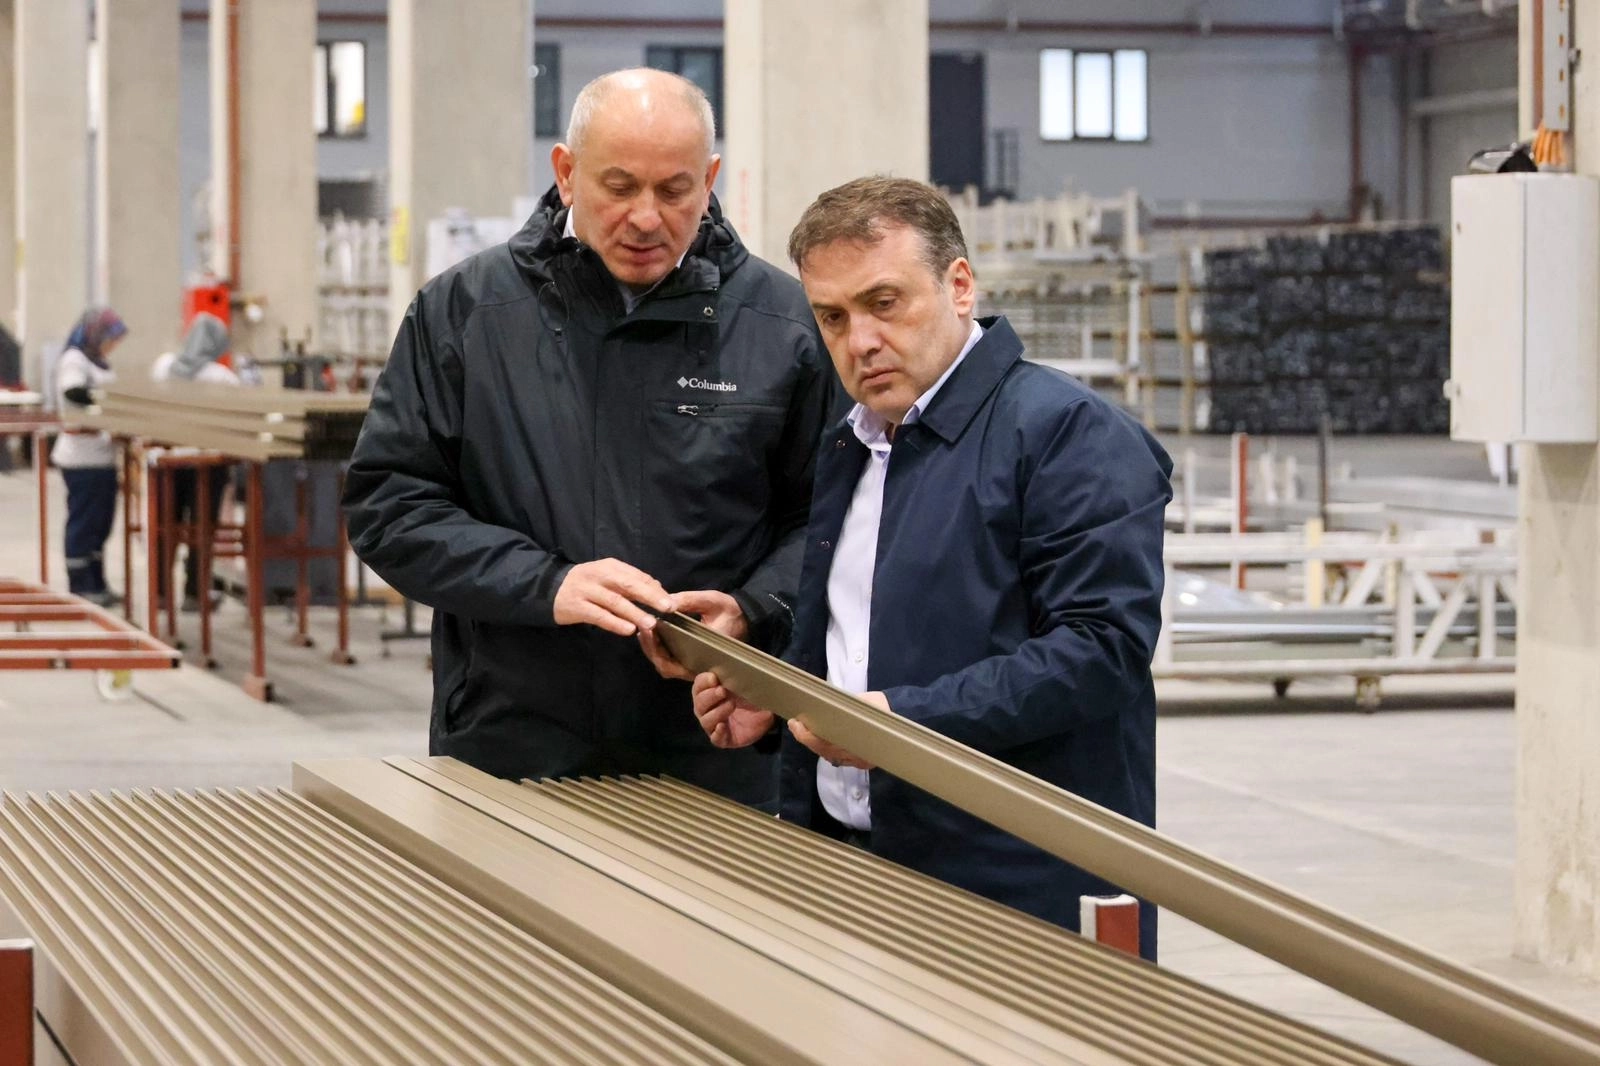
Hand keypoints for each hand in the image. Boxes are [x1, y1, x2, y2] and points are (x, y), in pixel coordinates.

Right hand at [553, 558, 673, 636]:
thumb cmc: (586, 584)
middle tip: (668, 608)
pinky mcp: (577, 607)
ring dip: (635, 613)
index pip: (637, 576)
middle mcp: (599, 576)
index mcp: (610, 566)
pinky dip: (615, 623)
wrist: (549, 588)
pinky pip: (599, 616)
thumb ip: (630, 581)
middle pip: (629, 585)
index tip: (672, 601)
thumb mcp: (607, 577)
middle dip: (650, 597)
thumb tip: (658, 589)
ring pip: (615, 602)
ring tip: (651, 623)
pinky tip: (629, 630)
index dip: (656, 589)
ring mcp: (587, 591)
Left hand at [637, 589, 747, 680]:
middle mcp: (699, 666)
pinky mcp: (693, 660)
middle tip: (642, 630)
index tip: (648, 631)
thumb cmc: (731, 611)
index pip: (675, 663)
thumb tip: (666, 601)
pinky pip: (672, 661)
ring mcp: (695, 665)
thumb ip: (690, 601)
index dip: (657, 650)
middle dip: (651, 650)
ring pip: (667, 666)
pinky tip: (653, 634)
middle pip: (667, 667)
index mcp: (705, 656)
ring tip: (645, 631)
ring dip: (653, 651)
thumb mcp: (712, 601)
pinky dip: (659, 650)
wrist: (747, 618)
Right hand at [691, 671, 775, 747]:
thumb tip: (735, 669)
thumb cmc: (750, 697)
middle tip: (722, 690)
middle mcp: (707, 709)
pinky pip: (715, 738)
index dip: (703, 682)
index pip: (699, 686)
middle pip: (699, 703)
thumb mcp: (746, 685)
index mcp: (709, 693)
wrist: (765, 716)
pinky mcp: (723, 739)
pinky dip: (718, 732)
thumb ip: (737, 678)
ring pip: (705, 720)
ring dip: (717, 712)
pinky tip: (723, 726)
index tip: (714, 678)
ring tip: (731, 705)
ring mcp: (714, 726)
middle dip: (709, 696)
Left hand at [788, 691, 885, 768]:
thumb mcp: (861, 701)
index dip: (806, 734)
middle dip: (807, 739)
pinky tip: (821, 740)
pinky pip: (841, 759)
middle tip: (796, 725)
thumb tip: (824, 705)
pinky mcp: (865, 763)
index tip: (796, 723)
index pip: (823, 742)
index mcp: (857, 738)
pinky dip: (829, 750)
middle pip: (825, 750)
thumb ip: (843, 707)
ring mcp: (861, 760)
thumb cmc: (882, 706)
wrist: (907, 717)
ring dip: (816, 745)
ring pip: (831, 756)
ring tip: (804, 731)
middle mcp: (858, 754)